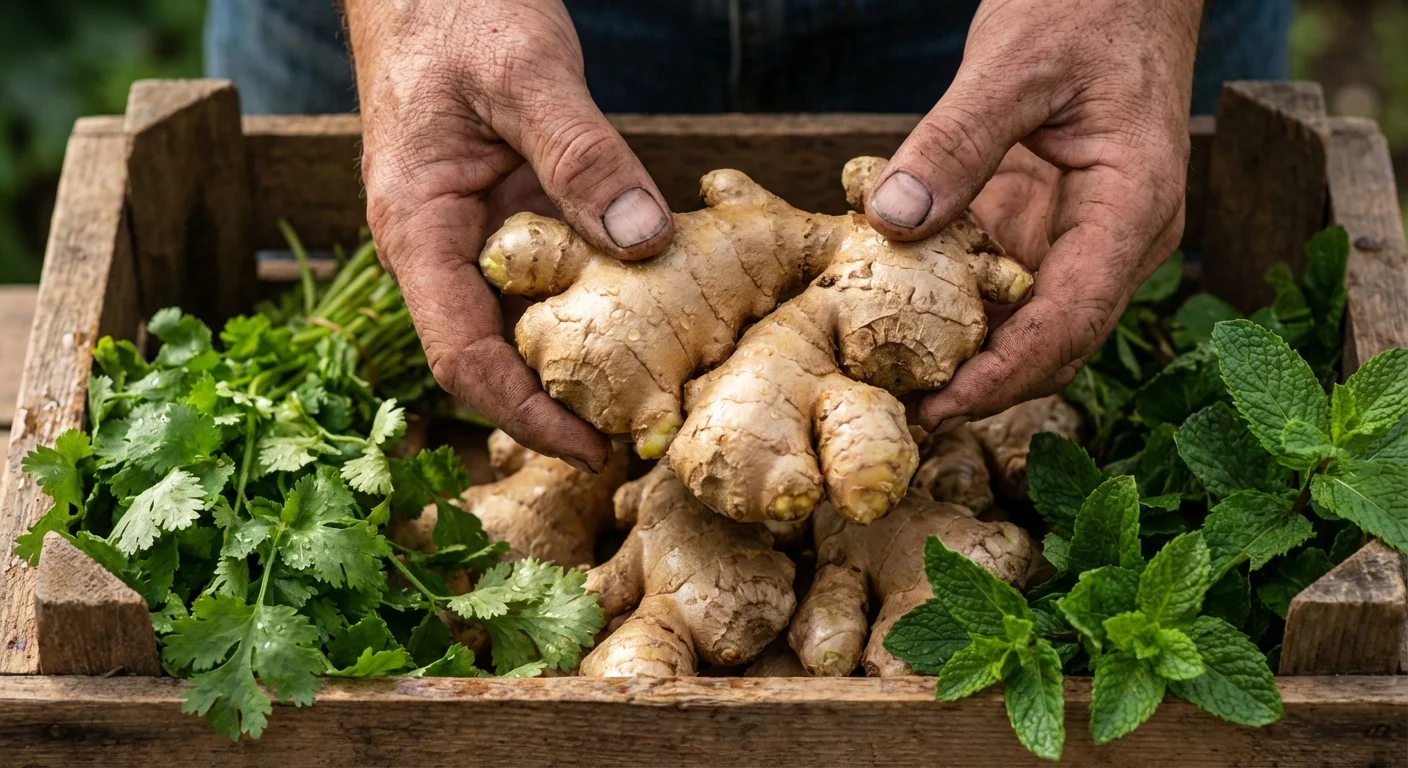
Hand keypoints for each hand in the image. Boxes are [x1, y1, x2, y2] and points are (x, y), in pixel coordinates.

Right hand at [345, 0, 674, 469]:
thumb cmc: (456, 10)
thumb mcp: (527, 73)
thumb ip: (581, 155)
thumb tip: (643, 238)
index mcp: (417, 230)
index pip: (461, 357)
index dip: (525, 415)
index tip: (593, 450)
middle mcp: (438, 249)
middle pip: (495, 357)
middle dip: (563, 403)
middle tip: (646, 432)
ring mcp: (473, 235)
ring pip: (526, 321)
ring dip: (584, 360)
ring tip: (658, 392)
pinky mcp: (508, 215)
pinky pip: (550, 277)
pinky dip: (596, 304)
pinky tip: (652, 316)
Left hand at [864, 0, 1202, 429]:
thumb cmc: (1085, 7)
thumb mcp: (1012, 65)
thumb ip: (955, 141)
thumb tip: (892, 219)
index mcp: (1132, 206)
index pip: (1072, 319)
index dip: (1004, 375)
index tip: (939, 407)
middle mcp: (1117, 238)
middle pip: (1053, 342)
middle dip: (981, 386)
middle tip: (898, 412)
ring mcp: (1084, 235)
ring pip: (1026, 322)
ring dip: (965, 354)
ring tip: (889, 380)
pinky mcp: (1047, 223)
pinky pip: (1002, 281)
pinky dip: (955, 304)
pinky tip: (898, 316)